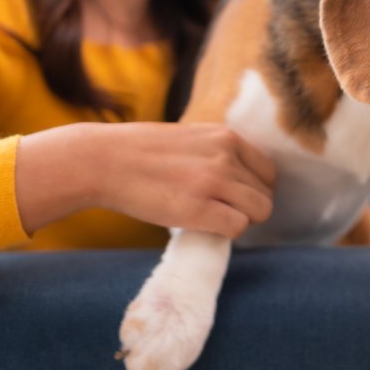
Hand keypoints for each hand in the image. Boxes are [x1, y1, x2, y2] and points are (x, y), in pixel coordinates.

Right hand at [16, 122, 274, 237]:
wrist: (102, 160)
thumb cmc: (141, 153)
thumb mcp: (190, 138)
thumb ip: (217, 152)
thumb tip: (239, 179)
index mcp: (226, 136)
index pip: (267, 172)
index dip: (253, 190)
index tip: (233, 199)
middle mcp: (225, 155)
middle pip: (264, 195)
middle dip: (246, 209)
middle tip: (217, 212)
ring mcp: (213, 181)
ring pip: (257, 212)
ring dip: (238, 221)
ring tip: (210, 219)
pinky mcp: (199, 208)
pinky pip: (237, 228)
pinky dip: (224, 233)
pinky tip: (202, 226)